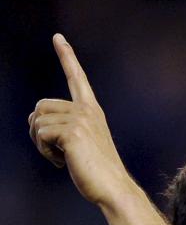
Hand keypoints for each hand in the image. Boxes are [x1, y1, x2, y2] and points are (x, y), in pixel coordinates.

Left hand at [29, 34, 131, 204]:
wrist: (113, 187)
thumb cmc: (97, 171)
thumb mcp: (83, 143)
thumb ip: (65, 127)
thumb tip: (33, 122)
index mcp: (92, 111)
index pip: (77, 78)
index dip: (67, 57)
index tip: (58, 37)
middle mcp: (87, 111)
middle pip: (40, 106)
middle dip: (37, 129)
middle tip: (54, 150)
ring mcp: (80, 120)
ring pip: (36, 121)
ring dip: (40, 144)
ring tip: (61, 157)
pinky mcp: (72, 132)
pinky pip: (39, 134)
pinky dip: (44, 151)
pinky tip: (62, 162)